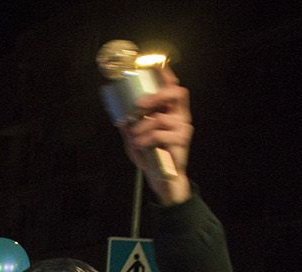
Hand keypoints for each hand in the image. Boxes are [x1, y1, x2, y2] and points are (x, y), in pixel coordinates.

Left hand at [119, 66, 191, 205]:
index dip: (166, 76)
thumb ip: (129, 124)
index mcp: (170, 111)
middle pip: (176, 94)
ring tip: (134, 137)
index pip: (172, 88)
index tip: (157, 64)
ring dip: (143, 127)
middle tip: (139, 105)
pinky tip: (140, 144)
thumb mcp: (135, 137)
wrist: (162, 177)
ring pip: (162, 118)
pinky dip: (146, 139)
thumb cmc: (150, 154)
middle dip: (156, 95)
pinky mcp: (181, 141)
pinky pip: (161, 134)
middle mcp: (180, 116)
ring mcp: (183, 128)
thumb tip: (118, 112)